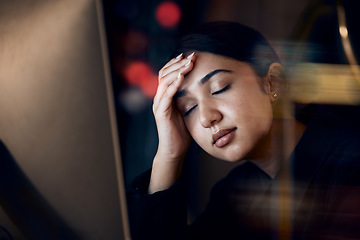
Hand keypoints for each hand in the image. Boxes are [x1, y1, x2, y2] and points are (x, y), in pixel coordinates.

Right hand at [149, 52, 195, 192]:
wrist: (174, 150)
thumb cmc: (182, 132)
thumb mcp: (187, 110)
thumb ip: (189, 98)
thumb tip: (202, 85)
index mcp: (165, 96)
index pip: (167, 74)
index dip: (176, 63)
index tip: (190, 56)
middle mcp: (159, 98)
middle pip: (164, 74)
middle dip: (178, 63)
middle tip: (191, 56)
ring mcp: (158, 105)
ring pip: (164, 81)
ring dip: (177, 71)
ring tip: (188, 63)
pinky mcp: (160, 113)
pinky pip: (165, 96)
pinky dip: (173, 85)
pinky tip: (181, 78)